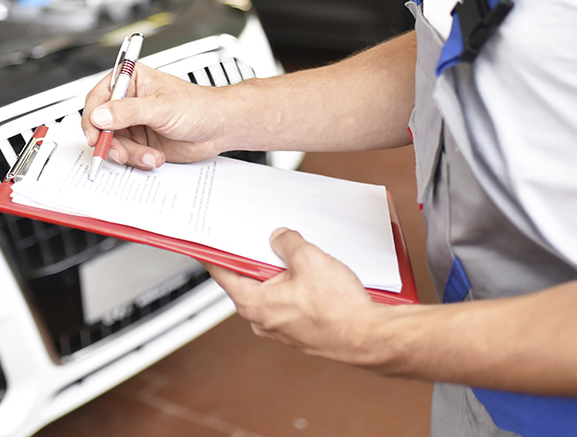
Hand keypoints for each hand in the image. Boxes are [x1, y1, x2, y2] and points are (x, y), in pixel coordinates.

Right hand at [80, 63, 230, 167]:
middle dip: (109, 141)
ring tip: (149, 155)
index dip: (92, 117)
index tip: (95, 133)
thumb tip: (100, 115)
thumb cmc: (198, 107)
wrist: (219, 128)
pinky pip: (126, 154)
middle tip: (118, 152)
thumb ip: (128, 112)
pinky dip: (138, 159)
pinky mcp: (139, 142)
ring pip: (113, 143)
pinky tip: (154, 157)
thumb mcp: (161, 107)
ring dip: (129, 153)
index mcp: (131, 80)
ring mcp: (132, 123)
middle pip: (100, 124)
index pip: (98, 97)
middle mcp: (128, 101)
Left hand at [205, 228, 385, 365]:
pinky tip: (315, 277)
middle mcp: (262, 320)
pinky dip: (296, 287)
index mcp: (253, 303)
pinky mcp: (299, 329)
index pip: (222, 273)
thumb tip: (279, 238)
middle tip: (269, 240)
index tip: (207, 243)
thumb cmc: (338, 310)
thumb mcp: (308, 259)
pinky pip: (289, 301)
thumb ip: (287, 243)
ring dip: (282, 273)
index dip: (215, 254)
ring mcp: (281, 327)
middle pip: (249, 279)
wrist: (369, 338)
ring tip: (302, 260)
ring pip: (272, 290)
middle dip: (258, 258)